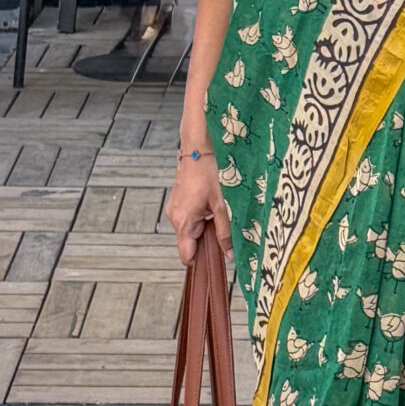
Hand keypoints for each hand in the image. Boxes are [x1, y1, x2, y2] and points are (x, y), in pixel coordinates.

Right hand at [166, 132, 230, 266]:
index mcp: (183, 222)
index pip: (187, 256)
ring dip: (207, 227)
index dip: (203, 261)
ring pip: (192, 229)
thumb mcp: (224, 204)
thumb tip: (230, 254)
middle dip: (208, 241)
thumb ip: (226, 232)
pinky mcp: (179, 199)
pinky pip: (190, 217)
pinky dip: (203, 216)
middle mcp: (175, 216)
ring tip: (221, 213)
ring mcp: (175, 207)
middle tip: (226, 231)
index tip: (218, 260)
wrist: (200, 144)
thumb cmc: (211, 169)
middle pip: (191, 243)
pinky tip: (214, 204)